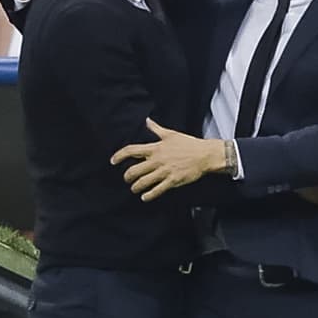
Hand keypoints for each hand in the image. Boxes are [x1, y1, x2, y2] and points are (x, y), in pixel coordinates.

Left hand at [110, 118, 226, 200]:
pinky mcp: (173, 180)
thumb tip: (147, 121)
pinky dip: (149, 195)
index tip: (113, 161)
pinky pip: (157, 190)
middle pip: (134, 170)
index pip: (131, 150)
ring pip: (143, 182)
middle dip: (127, 176)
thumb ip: (156, 129)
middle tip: (127, 179)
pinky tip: (145, 197)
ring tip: (134, 189)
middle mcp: (157, 160)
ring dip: (136, 187)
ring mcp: (164, 171)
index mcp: (155, 148)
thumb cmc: (188, 144)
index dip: (119, 156)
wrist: (204, 155)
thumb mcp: (170, 134)